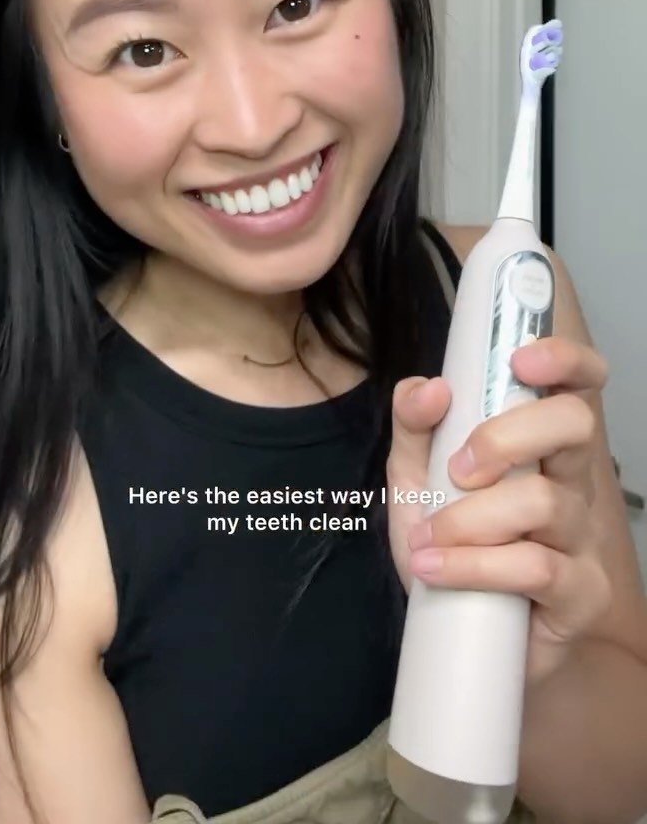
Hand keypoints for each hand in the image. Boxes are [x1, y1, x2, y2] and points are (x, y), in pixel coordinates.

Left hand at [386, 336, 612, 684]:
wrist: (459, 637)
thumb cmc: (450, 543)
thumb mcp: (415, 476)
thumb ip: (414, 424)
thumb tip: (429, 387)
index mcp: (542, 441)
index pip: (579, 383)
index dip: (565, 358)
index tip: (520, 359)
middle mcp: (573, 480)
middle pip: (574, 425)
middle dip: (507, 436)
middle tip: (457, 468)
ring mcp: (583, 538)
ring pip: (543, 502)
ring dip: (469, 519)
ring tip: (427, 537)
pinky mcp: (581, 594)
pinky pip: (535, 567)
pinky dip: (472, 565)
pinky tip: (434, 569)